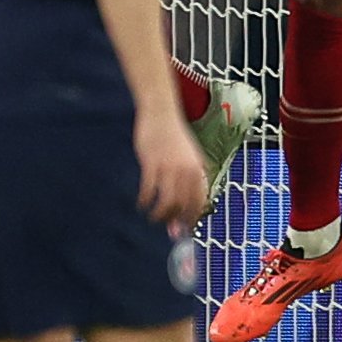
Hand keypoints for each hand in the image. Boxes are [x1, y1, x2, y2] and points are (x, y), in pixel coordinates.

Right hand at [134, 107, 207, 231]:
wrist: (161, 112)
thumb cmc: (173, 138)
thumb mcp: (187, 158)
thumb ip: (186, 183)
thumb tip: (183, 203)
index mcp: (198, 170)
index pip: (199, 203)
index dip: (192, 219)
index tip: (186, 229)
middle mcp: (186, 171)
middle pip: (183, 207)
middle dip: (175, 222)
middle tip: (167, 228)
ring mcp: (169, 168)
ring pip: (167, 202)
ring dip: (160, 215)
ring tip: (153, 218)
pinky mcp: (151, 163)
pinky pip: (148, 190)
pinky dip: (144, 201)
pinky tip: (141, 203)